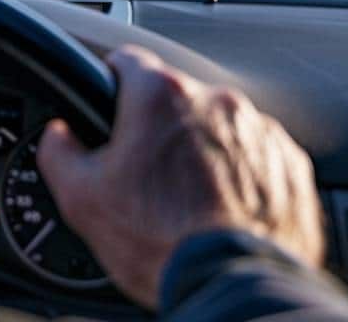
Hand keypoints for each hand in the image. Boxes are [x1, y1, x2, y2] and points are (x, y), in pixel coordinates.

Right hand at [37, 45, 322, 307]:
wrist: (233, 285)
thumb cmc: (163, 243)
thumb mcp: (82, 199)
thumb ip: (59, 151)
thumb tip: (58, 136)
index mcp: (161, 96)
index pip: (125, 61)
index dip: (109, 85)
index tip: (109, 107)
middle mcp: (217, 102)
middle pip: (175, 99)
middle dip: (159, 130)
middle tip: (145, 176)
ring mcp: (260, 131)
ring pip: (218, 127)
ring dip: (202, 152)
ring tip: (187, 201)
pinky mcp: (290, 164)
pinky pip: (256, 157)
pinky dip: (240, 176)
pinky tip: (221, 210)